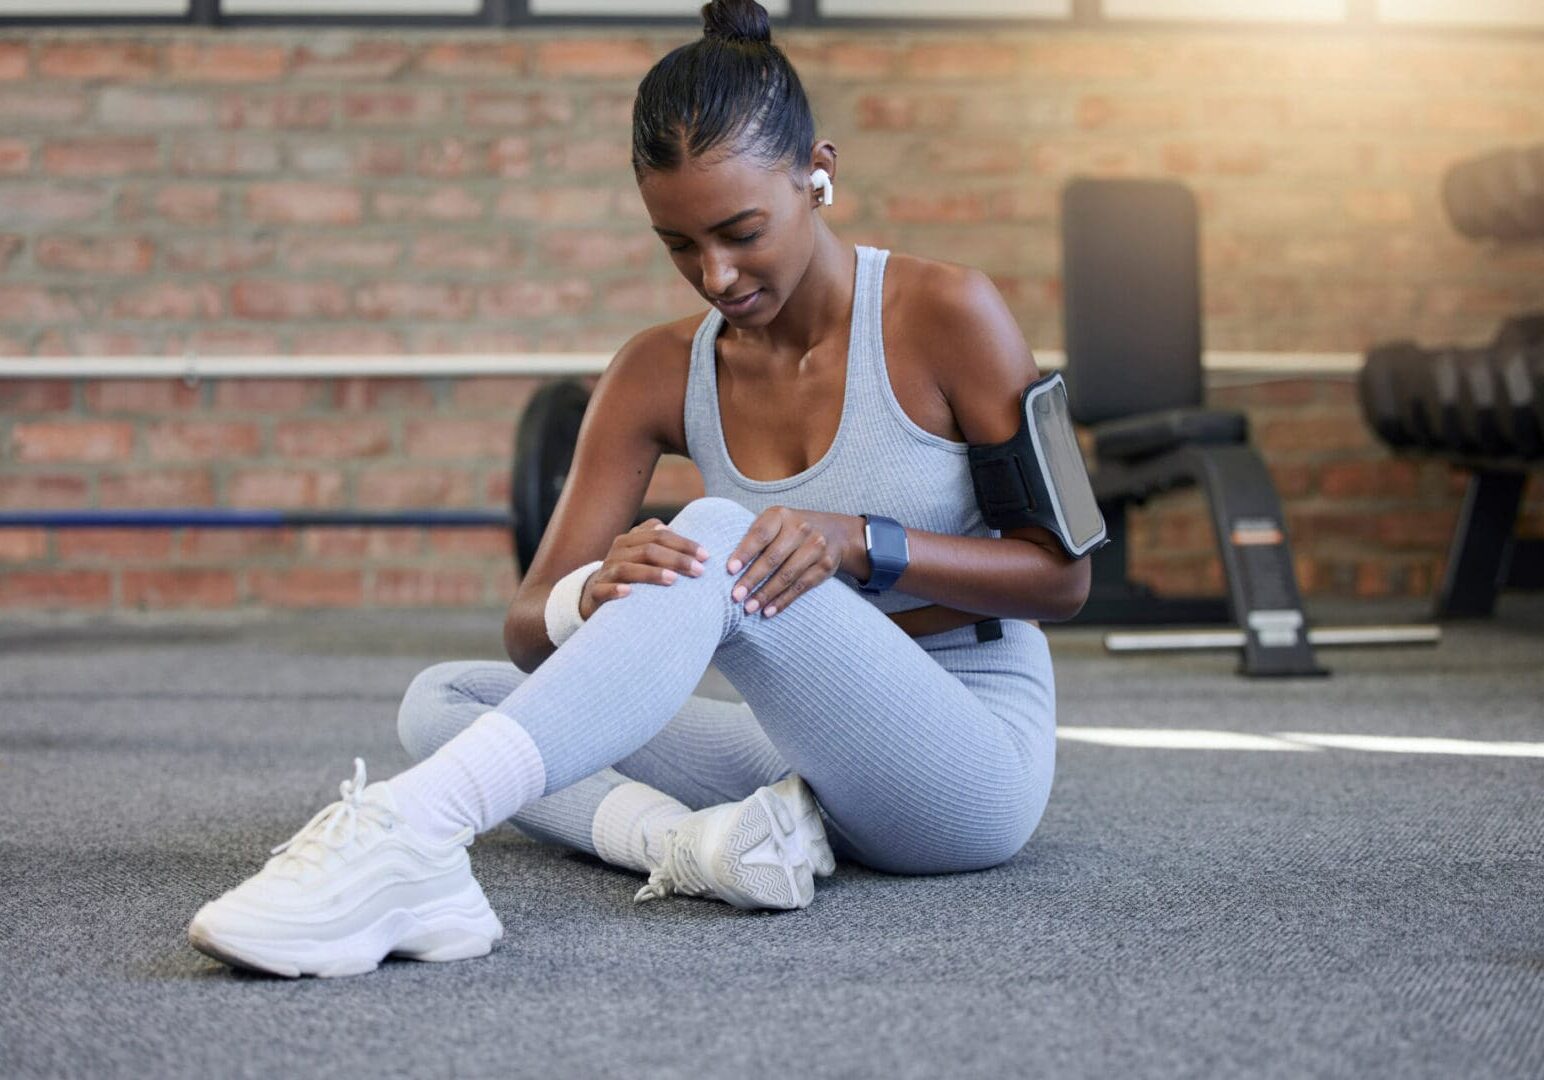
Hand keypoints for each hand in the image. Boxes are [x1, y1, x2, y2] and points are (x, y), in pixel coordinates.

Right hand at [579, 518, 709, 619]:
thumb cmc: (629, 572)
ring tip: (673, 579)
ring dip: (651, 574)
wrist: (593, 593)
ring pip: (628, 569)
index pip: (660, 536)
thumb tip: (678, 533)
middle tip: (699, 571)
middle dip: (676, 559)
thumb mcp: (642, 554)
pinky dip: (615, 590)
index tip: (706, 556)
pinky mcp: (596, 592)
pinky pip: (604, 590)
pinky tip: (629, 592)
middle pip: (648, 550)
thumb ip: (658, 541)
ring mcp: (606, 572)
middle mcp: (618, 552)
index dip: (684, 544)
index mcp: (630, 540)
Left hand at [725, 505, 849, 618]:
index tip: (730, 570)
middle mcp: (801, 529)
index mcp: (781, 515)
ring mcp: (816, 547)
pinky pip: (800, 587)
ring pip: (787, 576)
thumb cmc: (790, 530)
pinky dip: (783, 601)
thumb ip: (755, 538)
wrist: (834, 532)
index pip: (760, 534)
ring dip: (766, 594)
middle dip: (752, 579)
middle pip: (773, 558)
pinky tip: (768, 611)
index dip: (744, 552)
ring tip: (749, 607)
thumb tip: (728, 567)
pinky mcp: (824, 566)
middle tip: (735, 596)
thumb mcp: (775, 523)